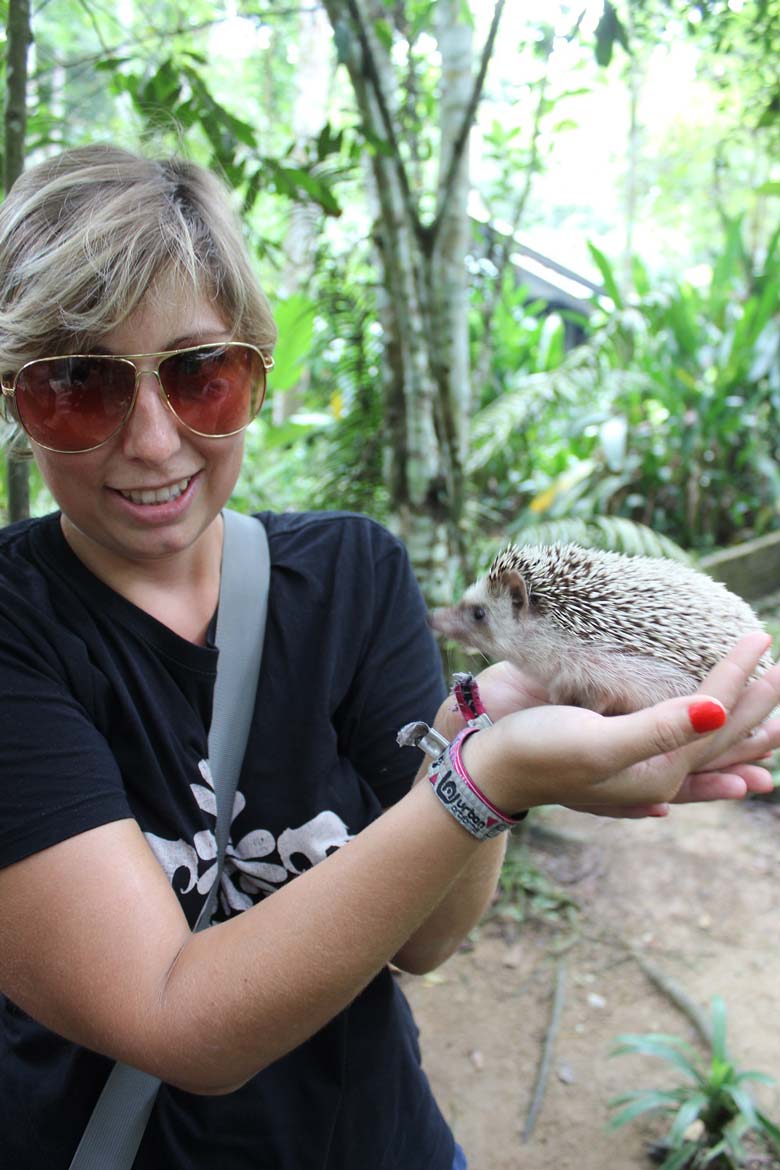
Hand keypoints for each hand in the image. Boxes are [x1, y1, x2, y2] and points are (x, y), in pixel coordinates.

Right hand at [460, 632, 779, 818]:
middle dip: (754, 710)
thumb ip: (660, 729)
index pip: (713, 718)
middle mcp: (652, 773)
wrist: (485, 767)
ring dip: (735, 737)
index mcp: (657, 772)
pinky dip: (696, 767)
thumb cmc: (537, 751)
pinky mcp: (611, 757)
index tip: (759, 636)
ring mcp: (632, 768)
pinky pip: (668, 761)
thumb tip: (716, 709)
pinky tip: (697, 780)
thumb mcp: (599, 743)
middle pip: (716, 739)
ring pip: (698, 753)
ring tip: (769, 732)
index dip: (739, 678)